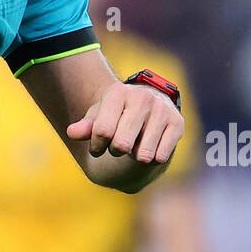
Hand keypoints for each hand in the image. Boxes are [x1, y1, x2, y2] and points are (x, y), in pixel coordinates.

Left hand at [67, 81, 183, 163]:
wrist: (147, 103)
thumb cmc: (116, 114)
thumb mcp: (98, 117)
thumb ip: (85, 127)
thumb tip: (72, 133)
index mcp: (118, 93)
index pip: (102, 131)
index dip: (97, 146)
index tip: (98, 147)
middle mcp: (141, 97)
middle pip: (121, 144)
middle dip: (115, 151)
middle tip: (118, 145)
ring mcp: (161, 110)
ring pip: (142, 155)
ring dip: (135, 156)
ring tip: (135, 143)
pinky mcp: (178, 123)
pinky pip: (160, 157)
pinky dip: (152, 158)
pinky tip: (150, 146)